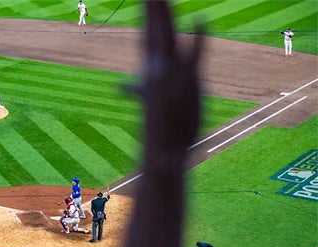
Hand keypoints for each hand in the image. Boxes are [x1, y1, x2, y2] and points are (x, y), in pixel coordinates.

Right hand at [135, 1, 202, 154]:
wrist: (163, 153)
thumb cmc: (160, 128)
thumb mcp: (149, 100)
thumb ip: (138, 89)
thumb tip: (123, 87)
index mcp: (150, 71)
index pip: (148, 36)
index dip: (149, 15)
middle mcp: (157, 69)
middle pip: (155, 31)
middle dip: (154, 9)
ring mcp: (170, 75)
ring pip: (167, 38)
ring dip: (165, 16)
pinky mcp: (185, 84)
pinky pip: (194, 56)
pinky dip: (199, 38)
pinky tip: (202, 19)